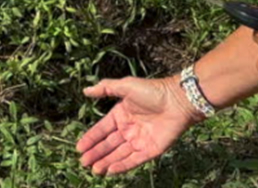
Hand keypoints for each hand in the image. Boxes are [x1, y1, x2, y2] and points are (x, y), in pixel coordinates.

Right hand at [76, 76, 201, 175]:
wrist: (179, 100)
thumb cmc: (153, 91)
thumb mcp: (126, 86)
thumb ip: (106, 88)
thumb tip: (85, 91)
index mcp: (121, 114)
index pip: (102, 129)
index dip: (90, 139)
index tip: (79, 148)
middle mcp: (128, 129)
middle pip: (109, 144)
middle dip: (96, 153)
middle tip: (83, 163)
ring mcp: (139, 140)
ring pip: (119, 154)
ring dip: (106, 162)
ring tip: (94, 169)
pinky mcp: (151, 150)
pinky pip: (133, 160)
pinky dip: (122, 166)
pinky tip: (110, 170)